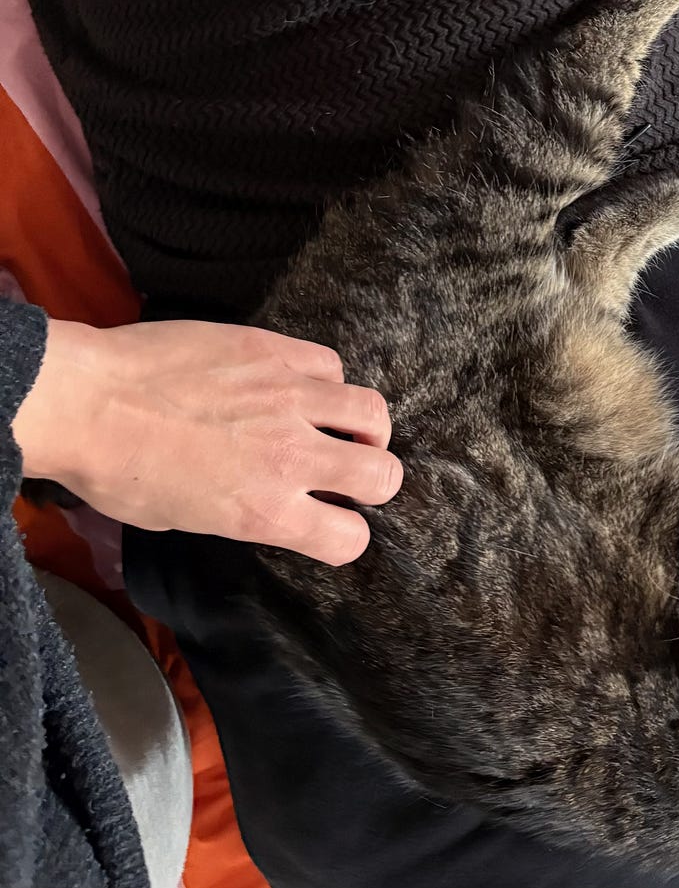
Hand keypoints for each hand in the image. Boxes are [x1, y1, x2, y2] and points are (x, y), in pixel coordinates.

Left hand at [14, 318, 400, 564]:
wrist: (88, 402)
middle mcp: (290, 456)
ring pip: (372, 412)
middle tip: (355, 474)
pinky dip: (325, 381)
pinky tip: (301, 387)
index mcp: (266, 512)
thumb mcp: (184, 519)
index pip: (349, 537)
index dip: (345, 534)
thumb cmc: (118, 471)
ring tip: (346, 426)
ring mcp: (289, 396)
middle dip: (376, 481)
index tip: (332, 523)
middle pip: (382, 474)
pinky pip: (330, 365)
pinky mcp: (275, 350)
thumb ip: (245, 511)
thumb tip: (272, 499)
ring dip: (365, 428)